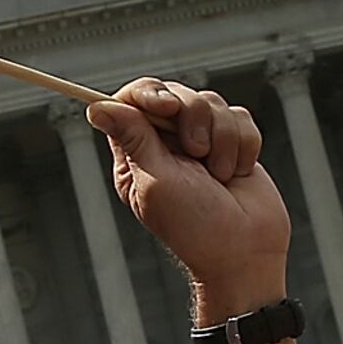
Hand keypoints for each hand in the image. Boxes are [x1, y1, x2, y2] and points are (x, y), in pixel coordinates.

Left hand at [91, 80, 289, 310]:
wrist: (245, 251)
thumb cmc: (195, 228)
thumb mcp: (156, 182)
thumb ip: (134, 139)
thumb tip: (96, 107)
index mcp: (136, 152)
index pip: (132, 100)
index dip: (150, 93)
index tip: (168, 107)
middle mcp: (166, 142)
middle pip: (176, 93)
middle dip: (194, 118)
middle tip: (198, 155)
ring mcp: (201, 140)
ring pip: (212, 102)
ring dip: (222, 139)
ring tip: (219, 175)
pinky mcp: (233, 142)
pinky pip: (241, 117)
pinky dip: (243, 145)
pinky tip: (237, 173)